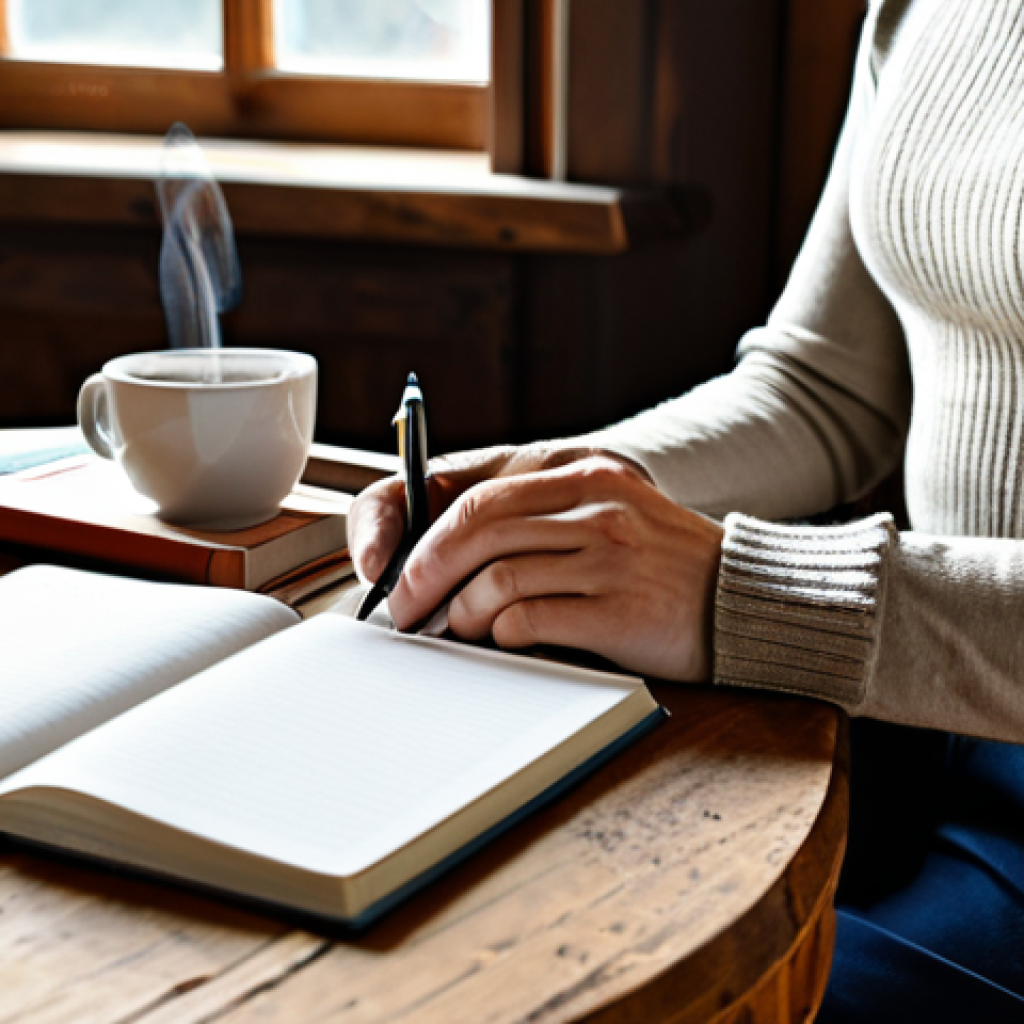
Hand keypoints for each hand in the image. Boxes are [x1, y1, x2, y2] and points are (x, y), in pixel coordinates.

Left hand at [348, 448, 723, 680]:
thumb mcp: (602, 514)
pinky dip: (501, 634)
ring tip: (457, 630)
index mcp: (580, 474)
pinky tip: (505, 639)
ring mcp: (608, 555)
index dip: (421, 531)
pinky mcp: (620, 608)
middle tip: (405, 609)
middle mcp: (593, 504)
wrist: (742, 596)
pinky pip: (531, 619)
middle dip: (423, 575)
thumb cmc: (658, 561)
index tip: (394, 566)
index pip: (476, 494)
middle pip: (475, 530)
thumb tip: (444, 561)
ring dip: (460, 613)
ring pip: (495, 578)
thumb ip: (534, 522)